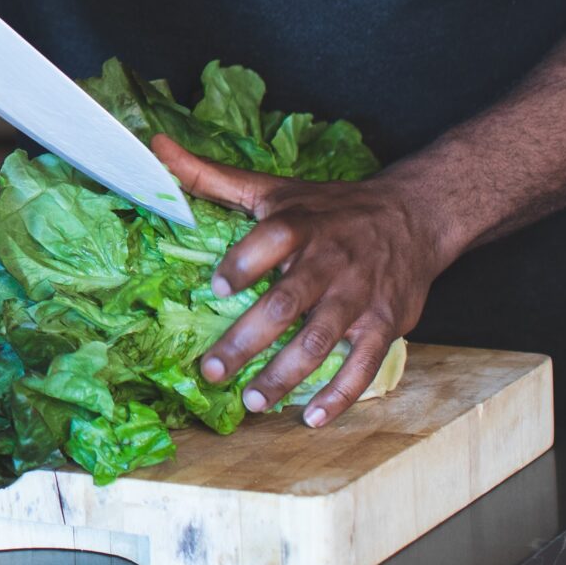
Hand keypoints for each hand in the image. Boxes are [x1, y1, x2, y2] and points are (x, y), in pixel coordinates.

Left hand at [154, 135, 454, 427]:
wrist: (412, 217)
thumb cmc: (328, 207)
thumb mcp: (271, 188)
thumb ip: (209, 176)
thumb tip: (153, 147)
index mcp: (299, 225)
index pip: (271, 242)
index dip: (244, 265)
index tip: (216, 289)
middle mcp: (328, 262)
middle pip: (286, 305)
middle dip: (248, 342)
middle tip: (213, 372)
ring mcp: (358, 297)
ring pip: (320, 342)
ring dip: (286, 375)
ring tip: (254, 401)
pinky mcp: (384, 325)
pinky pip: (364, 365)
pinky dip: (339, 395)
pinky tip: (311, 418)